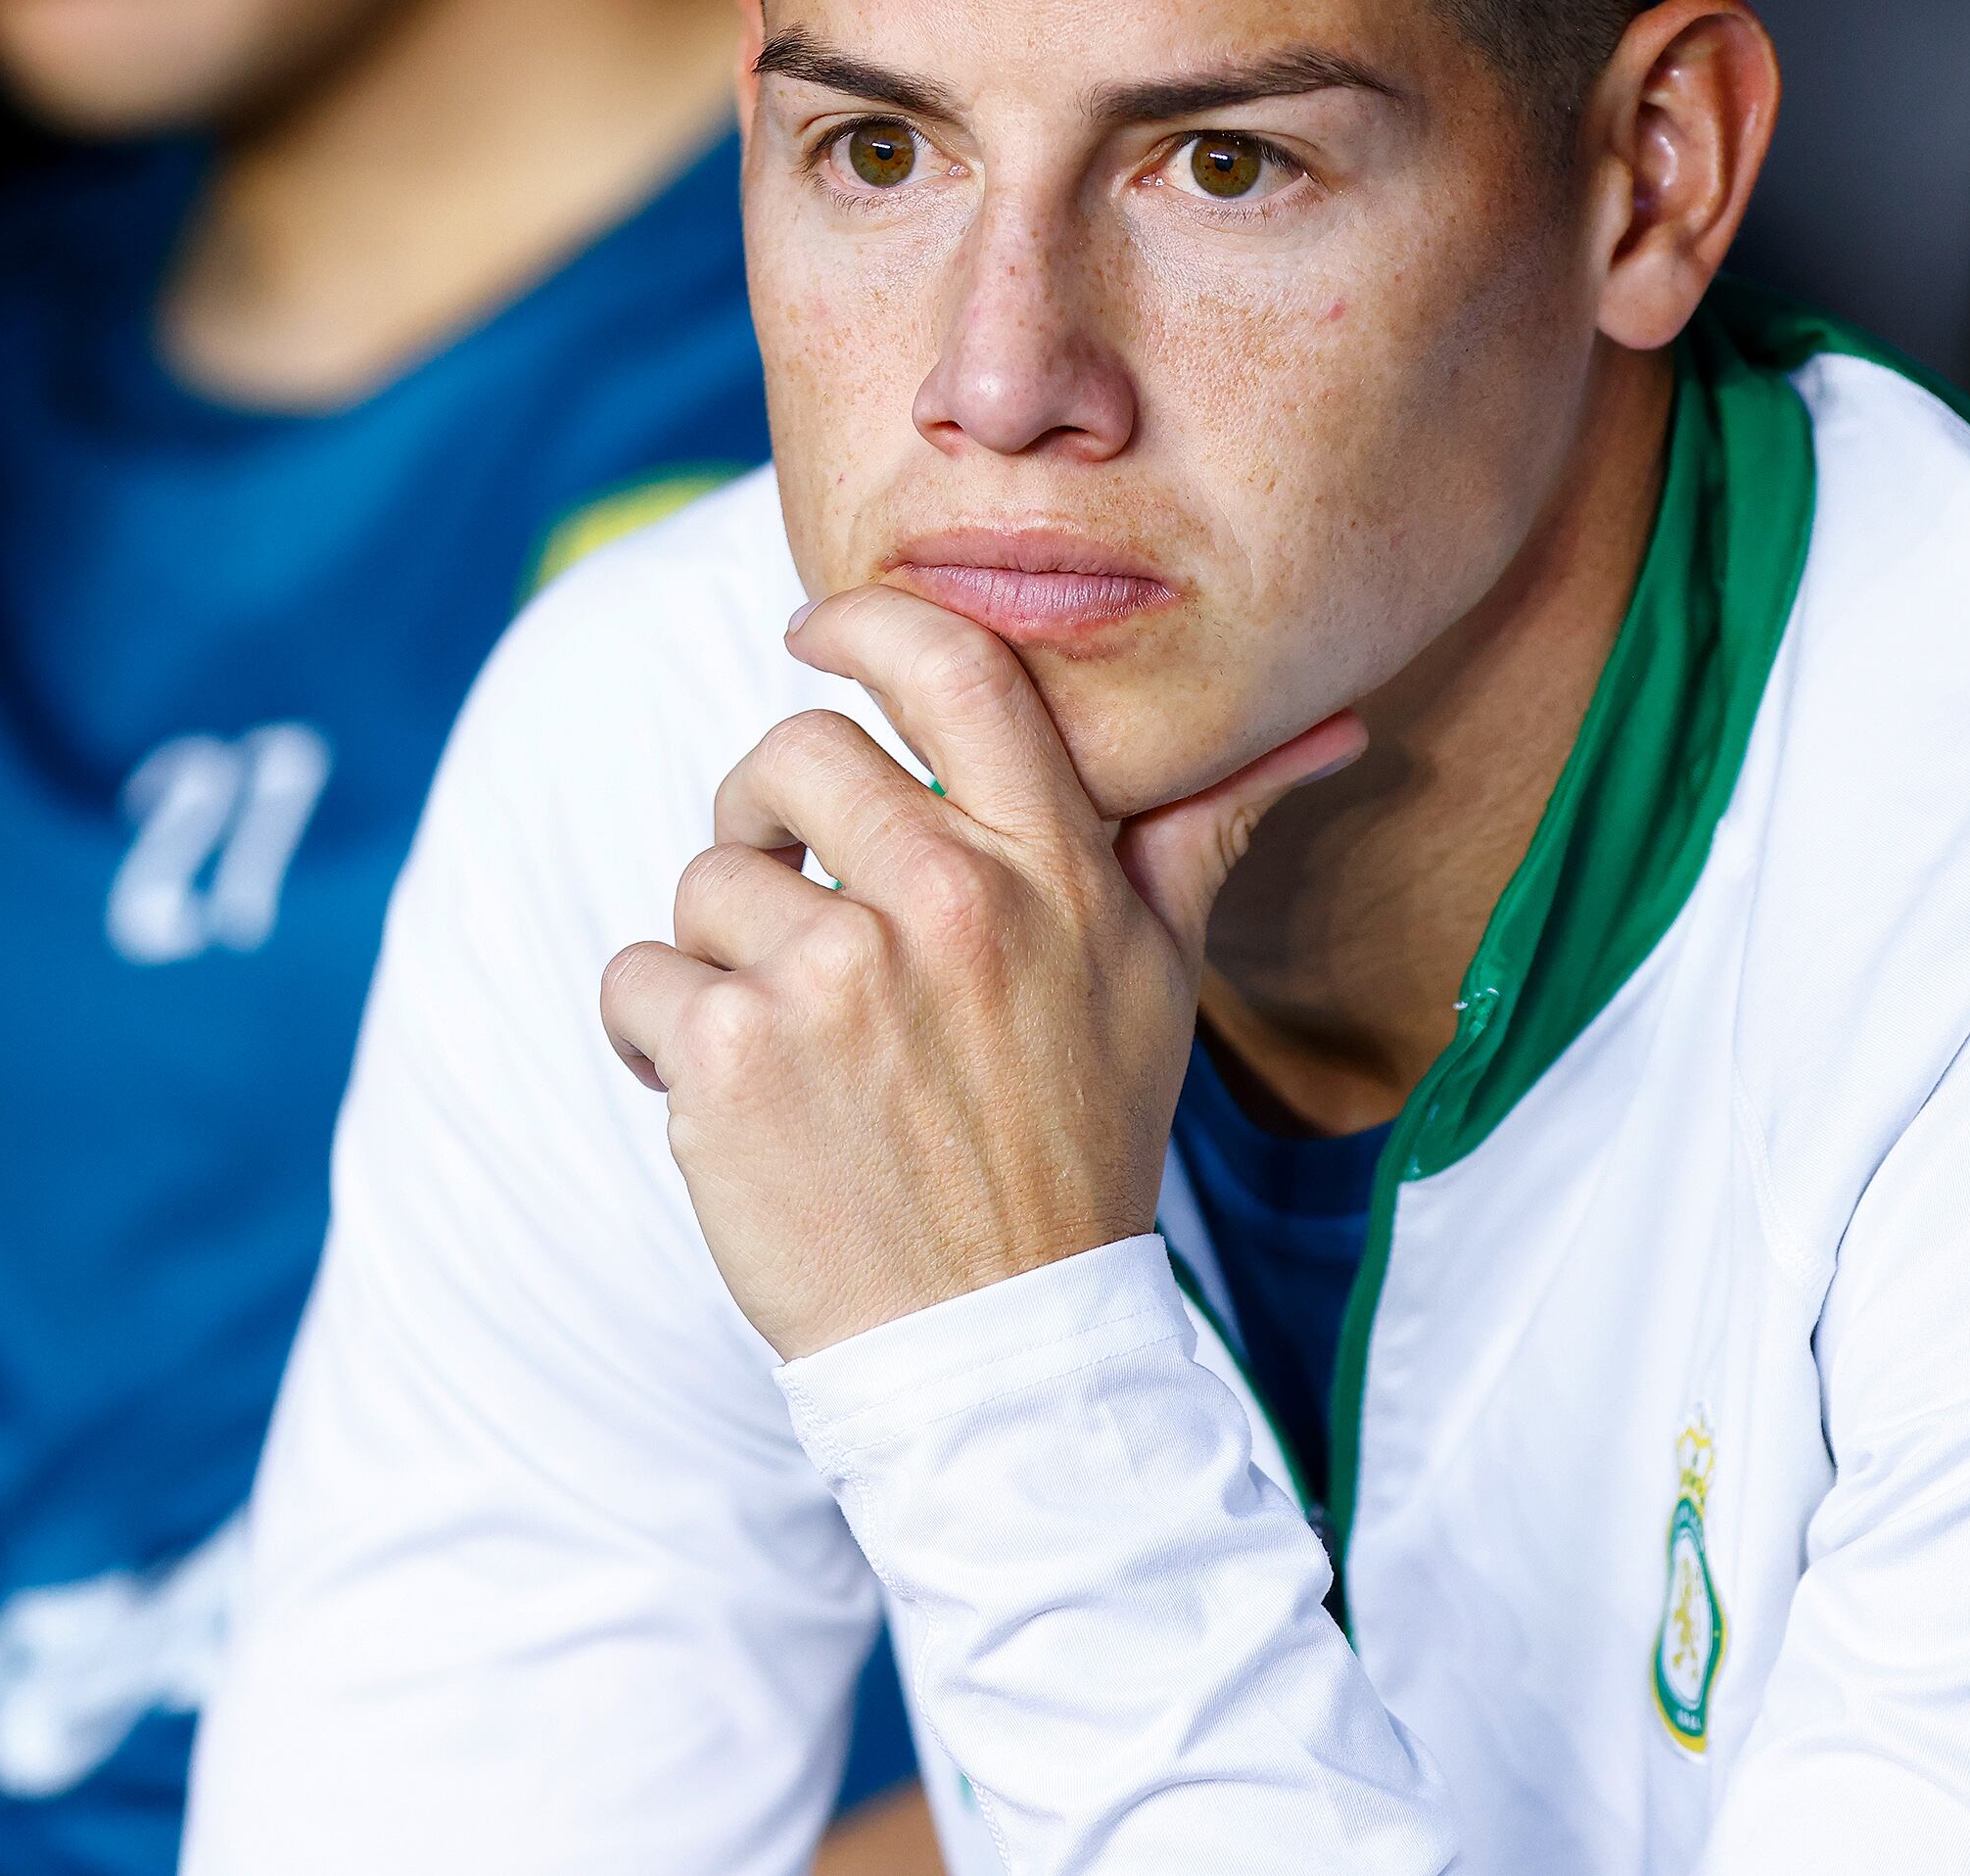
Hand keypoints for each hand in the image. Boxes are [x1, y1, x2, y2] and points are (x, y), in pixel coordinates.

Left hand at [602, 585, 1362, 1359]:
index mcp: (1055, 870)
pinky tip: (722, 1098)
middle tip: (783, 892)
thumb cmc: (1073, 1147)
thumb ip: (1206, 832)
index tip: (815, 634)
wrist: (999, 1345)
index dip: (865, 625)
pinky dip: (653, 1036)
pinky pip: (637, 977)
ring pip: (706, 877)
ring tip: (784, 1043)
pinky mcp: (735, 1054)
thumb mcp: (1161, 981)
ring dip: (716, 953)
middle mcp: (951, 903)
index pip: (956, 669)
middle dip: (763, 814)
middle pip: (792, 752)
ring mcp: (836, 977)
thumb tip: (1332, 726)